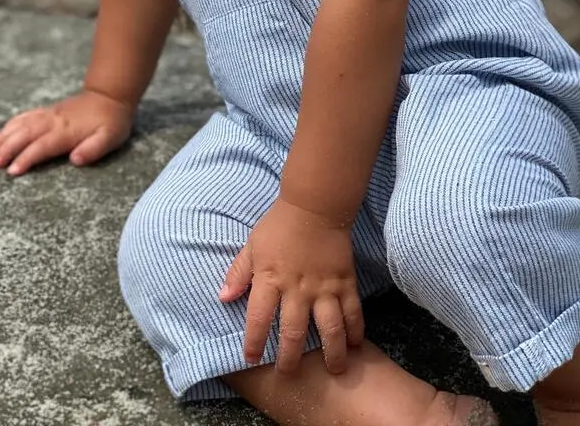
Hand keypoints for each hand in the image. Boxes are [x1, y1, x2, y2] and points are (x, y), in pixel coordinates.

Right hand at [0, 89, 133, 175]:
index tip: (12, 171)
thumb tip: (75, 159)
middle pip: (25, 135)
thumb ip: (93, 149)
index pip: (42, 146)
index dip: (26, 158)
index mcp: (67, 131)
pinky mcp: (47, 112)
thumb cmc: (111, 121)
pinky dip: (10, 126)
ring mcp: (48, 115)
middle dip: (6, 148)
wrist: (110, 95)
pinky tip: (0, 134)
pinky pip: (24, 117)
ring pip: (21, 125)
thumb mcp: (110, 138)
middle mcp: (53, 122)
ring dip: (3, 137)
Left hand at [218, 198, 363, 375]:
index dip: (253, 342)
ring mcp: (324, 287)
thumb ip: (238, 273)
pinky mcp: (345, 282)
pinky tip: (356, 346)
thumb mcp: (252, 245)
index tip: (250, 358)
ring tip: (333, 370)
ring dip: (332, 352)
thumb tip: (222, 298)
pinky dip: (356, 331)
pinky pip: (353, 312)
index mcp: (270, 278)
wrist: (314, 206)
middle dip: (291, 358)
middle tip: (289, 373)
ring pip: (330, 328)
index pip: (258, 318)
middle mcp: (297, 288)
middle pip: (294, 332)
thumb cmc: (279, 226)